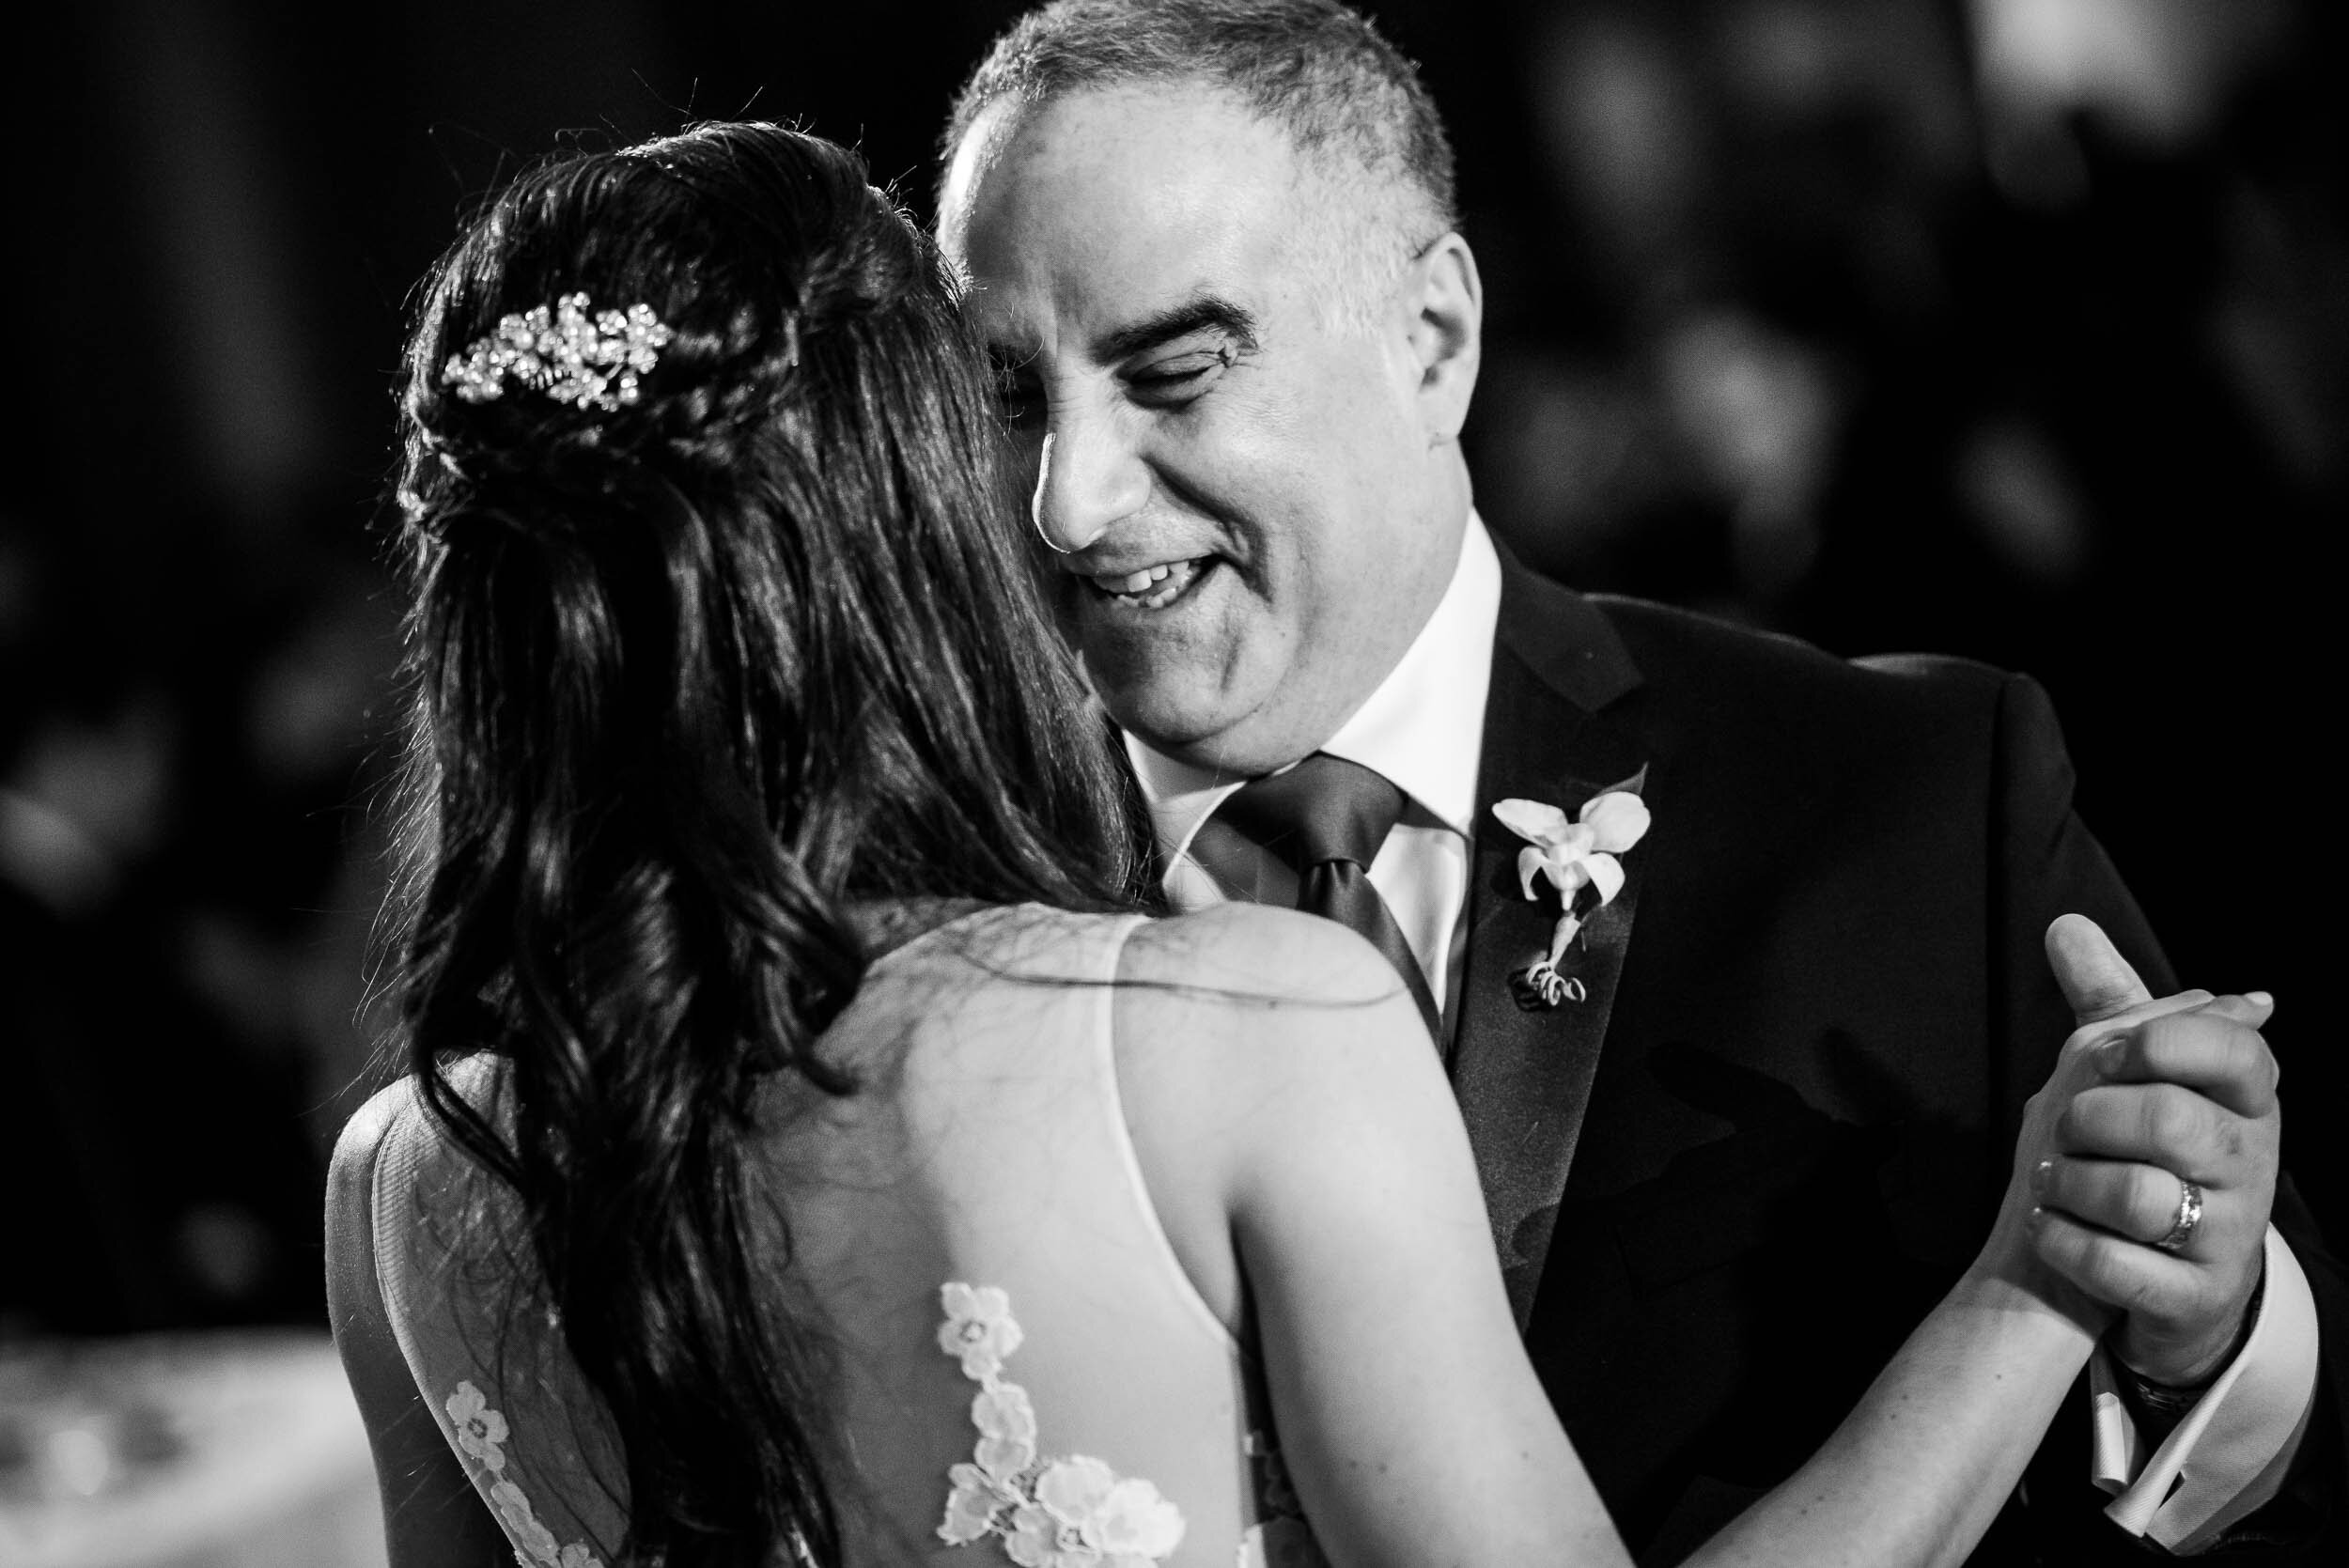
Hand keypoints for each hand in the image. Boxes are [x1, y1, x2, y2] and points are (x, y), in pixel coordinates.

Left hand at [2032, 914, 2280, 1387]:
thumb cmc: (2145, 1155)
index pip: (2236, 1050)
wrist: (2159, 1276)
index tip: (2109, 1058)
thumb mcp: (2133, 1075)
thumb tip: (2066, 924)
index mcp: (2244, 1100)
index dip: (2155, 1045)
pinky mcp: (2192, 1296)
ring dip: (2069, 1184)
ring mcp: (2228, 1235)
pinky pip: (2115, 1264)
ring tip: (2056, 1183)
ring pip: (2137, 1194)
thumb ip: (2110, 1002)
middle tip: (2069, 1132)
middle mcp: (2251, 1165)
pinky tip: (2052, 1227)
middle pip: (2167, 1119)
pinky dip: (2063, 1241)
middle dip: (2090, 1119)